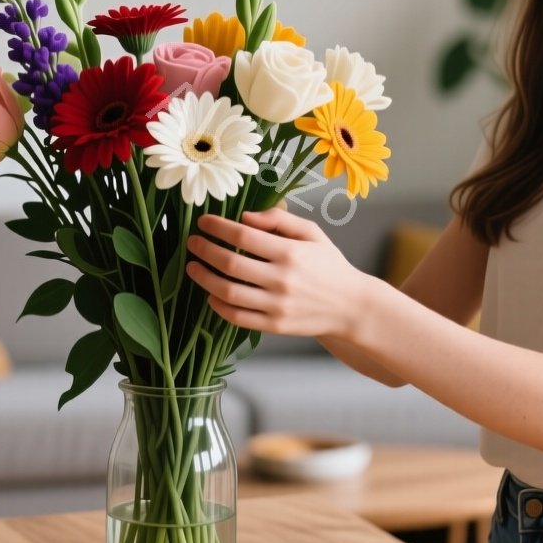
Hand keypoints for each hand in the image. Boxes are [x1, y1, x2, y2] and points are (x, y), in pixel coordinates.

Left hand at [186, 206, 371, 340]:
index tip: (203, 222)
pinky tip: (211, 294)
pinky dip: (218, 306)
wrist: (350, 307)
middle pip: (230, 263)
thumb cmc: (328, 265)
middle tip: (192, 242)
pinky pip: (237, 317)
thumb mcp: (312, 233)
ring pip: (228, 292)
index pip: (244, 235)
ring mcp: (277, 306)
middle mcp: (282, 279)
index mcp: (291, 252)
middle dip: (204, 250)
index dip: (218, 227)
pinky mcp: (274, 326)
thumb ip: (280, 220)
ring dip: (204, 278)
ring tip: (192, 267)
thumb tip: (245, 216)